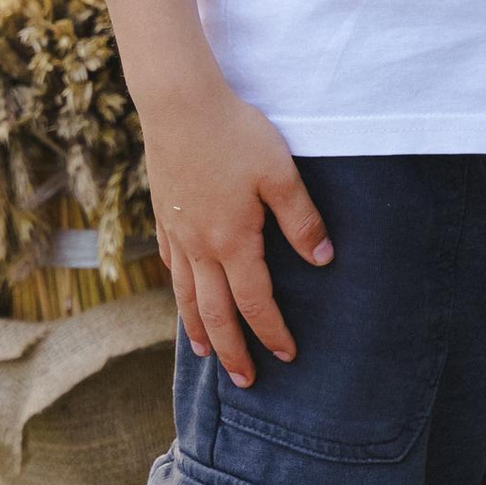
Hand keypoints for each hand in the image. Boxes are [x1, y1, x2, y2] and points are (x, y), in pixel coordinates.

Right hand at [139, 77, 331, 384]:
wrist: (179, 103)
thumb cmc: (236, 133)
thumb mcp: (281, 173)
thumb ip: (302, 220)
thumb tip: (323, 261)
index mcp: (232, 241)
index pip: (255, 302)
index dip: (272, 332)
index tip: (287, 355)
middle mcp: (200, 246)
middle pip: (215, 313)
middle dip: (232, 350)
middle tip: (244, 381)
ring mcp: (176, 232)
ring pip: (185, 294)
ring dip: (198, 329)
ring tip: (206, 354)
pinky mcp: (162, 214)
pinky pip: (170, 264)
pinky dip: (178, 288)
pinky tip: (182, 294)